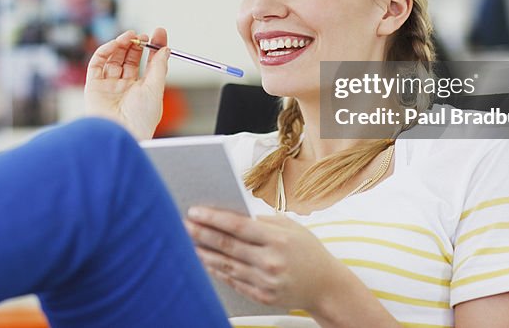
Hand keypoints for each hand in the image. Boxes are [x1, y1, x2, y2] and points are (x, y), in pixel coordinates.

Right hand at [84, 28, 168, 140]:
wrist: (121, 134)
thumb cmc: (140, 120)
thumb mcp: (155, 90)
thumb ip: (159, 67)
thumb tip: (165, 49)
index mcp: (142, 90)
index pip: (148, 63)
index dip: (153, 47)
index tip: (160, 32)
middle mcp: (125, 87)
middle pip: (130, 58)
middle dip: (137, 44)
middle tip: (143, 34)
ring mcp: (109, 86)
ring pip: (114, 58)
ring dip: (121, 44)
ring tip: (130, 36)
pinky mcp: (93, 86)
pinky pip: (97, 64)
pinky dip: (104, 50)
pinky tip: (115, 44)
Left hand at [184, 207, 341, 312]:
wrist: (325, 286)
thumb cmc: (307, 250)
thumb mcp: (292, 228)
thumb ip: (263, 221)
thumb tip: (230, 213)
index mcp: (278, 239)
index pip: (238, 226)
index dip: (213, 218)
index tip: (194, 211)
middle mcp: (271, 261)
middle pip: (227, 246)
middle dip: (201, 234)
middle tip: (183, 225)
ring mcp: (265, 282)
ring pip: (226, 265)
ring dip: (203, 253)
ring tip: (187, 242)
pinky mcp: (262, 297)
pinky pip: (233, 281)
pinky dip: (216, 270)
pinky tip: (204, 261)